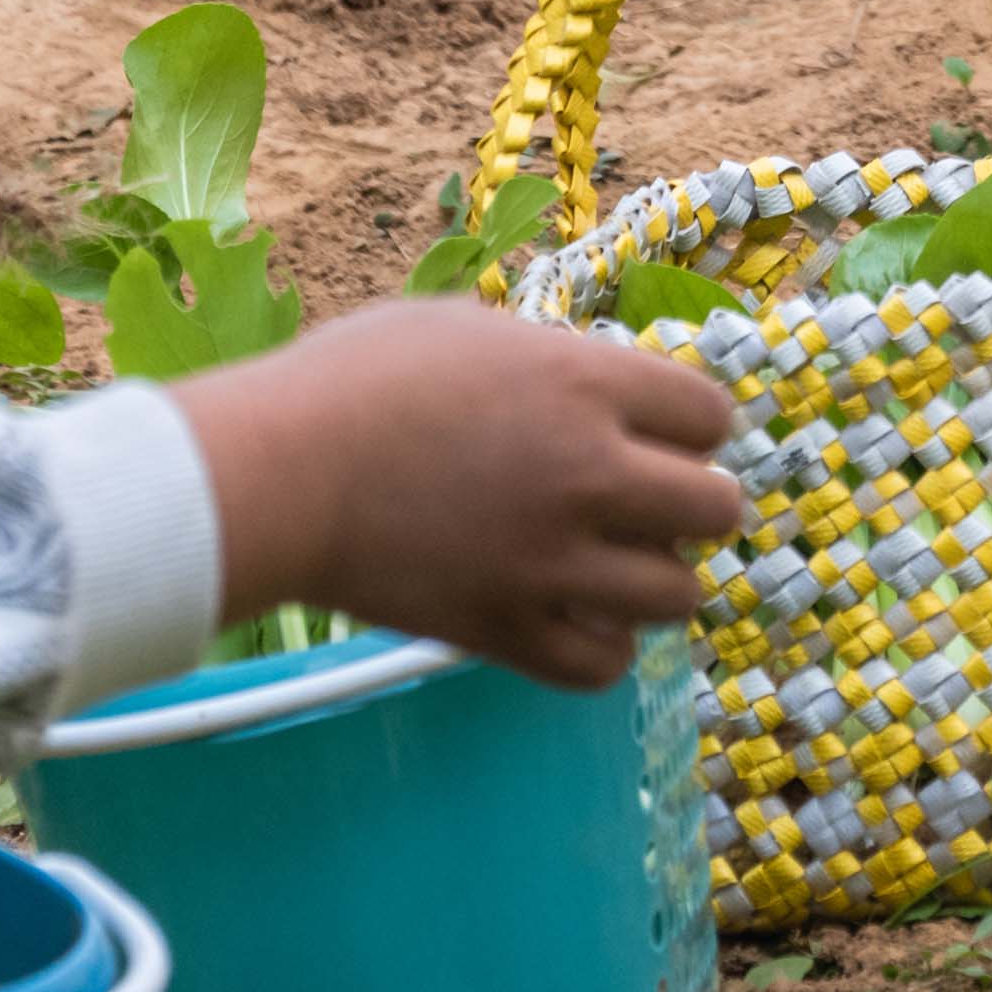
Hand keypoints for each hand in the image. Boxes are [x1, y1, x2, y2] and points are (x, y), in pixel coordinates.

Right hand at [173, 297, 745, 691]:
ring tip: (616, 566)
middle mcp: (590, 473)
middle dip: (692, 505)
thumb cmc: (354, 382)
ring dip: (657, 580)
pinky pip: (602, 662)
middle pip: (716, 508)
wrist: (275, 474)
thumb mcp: (469, 329)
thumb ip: (549, 361)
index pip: (711, 415)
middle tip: (648, 505)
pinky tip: (574, 616)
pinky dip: (602, 645)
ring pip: (678, 594)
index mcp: (586, 384)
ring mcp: (551, 561)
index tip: (662, 436)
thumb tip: (588, 384)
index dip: (691, 426)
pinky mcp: (504, 630)